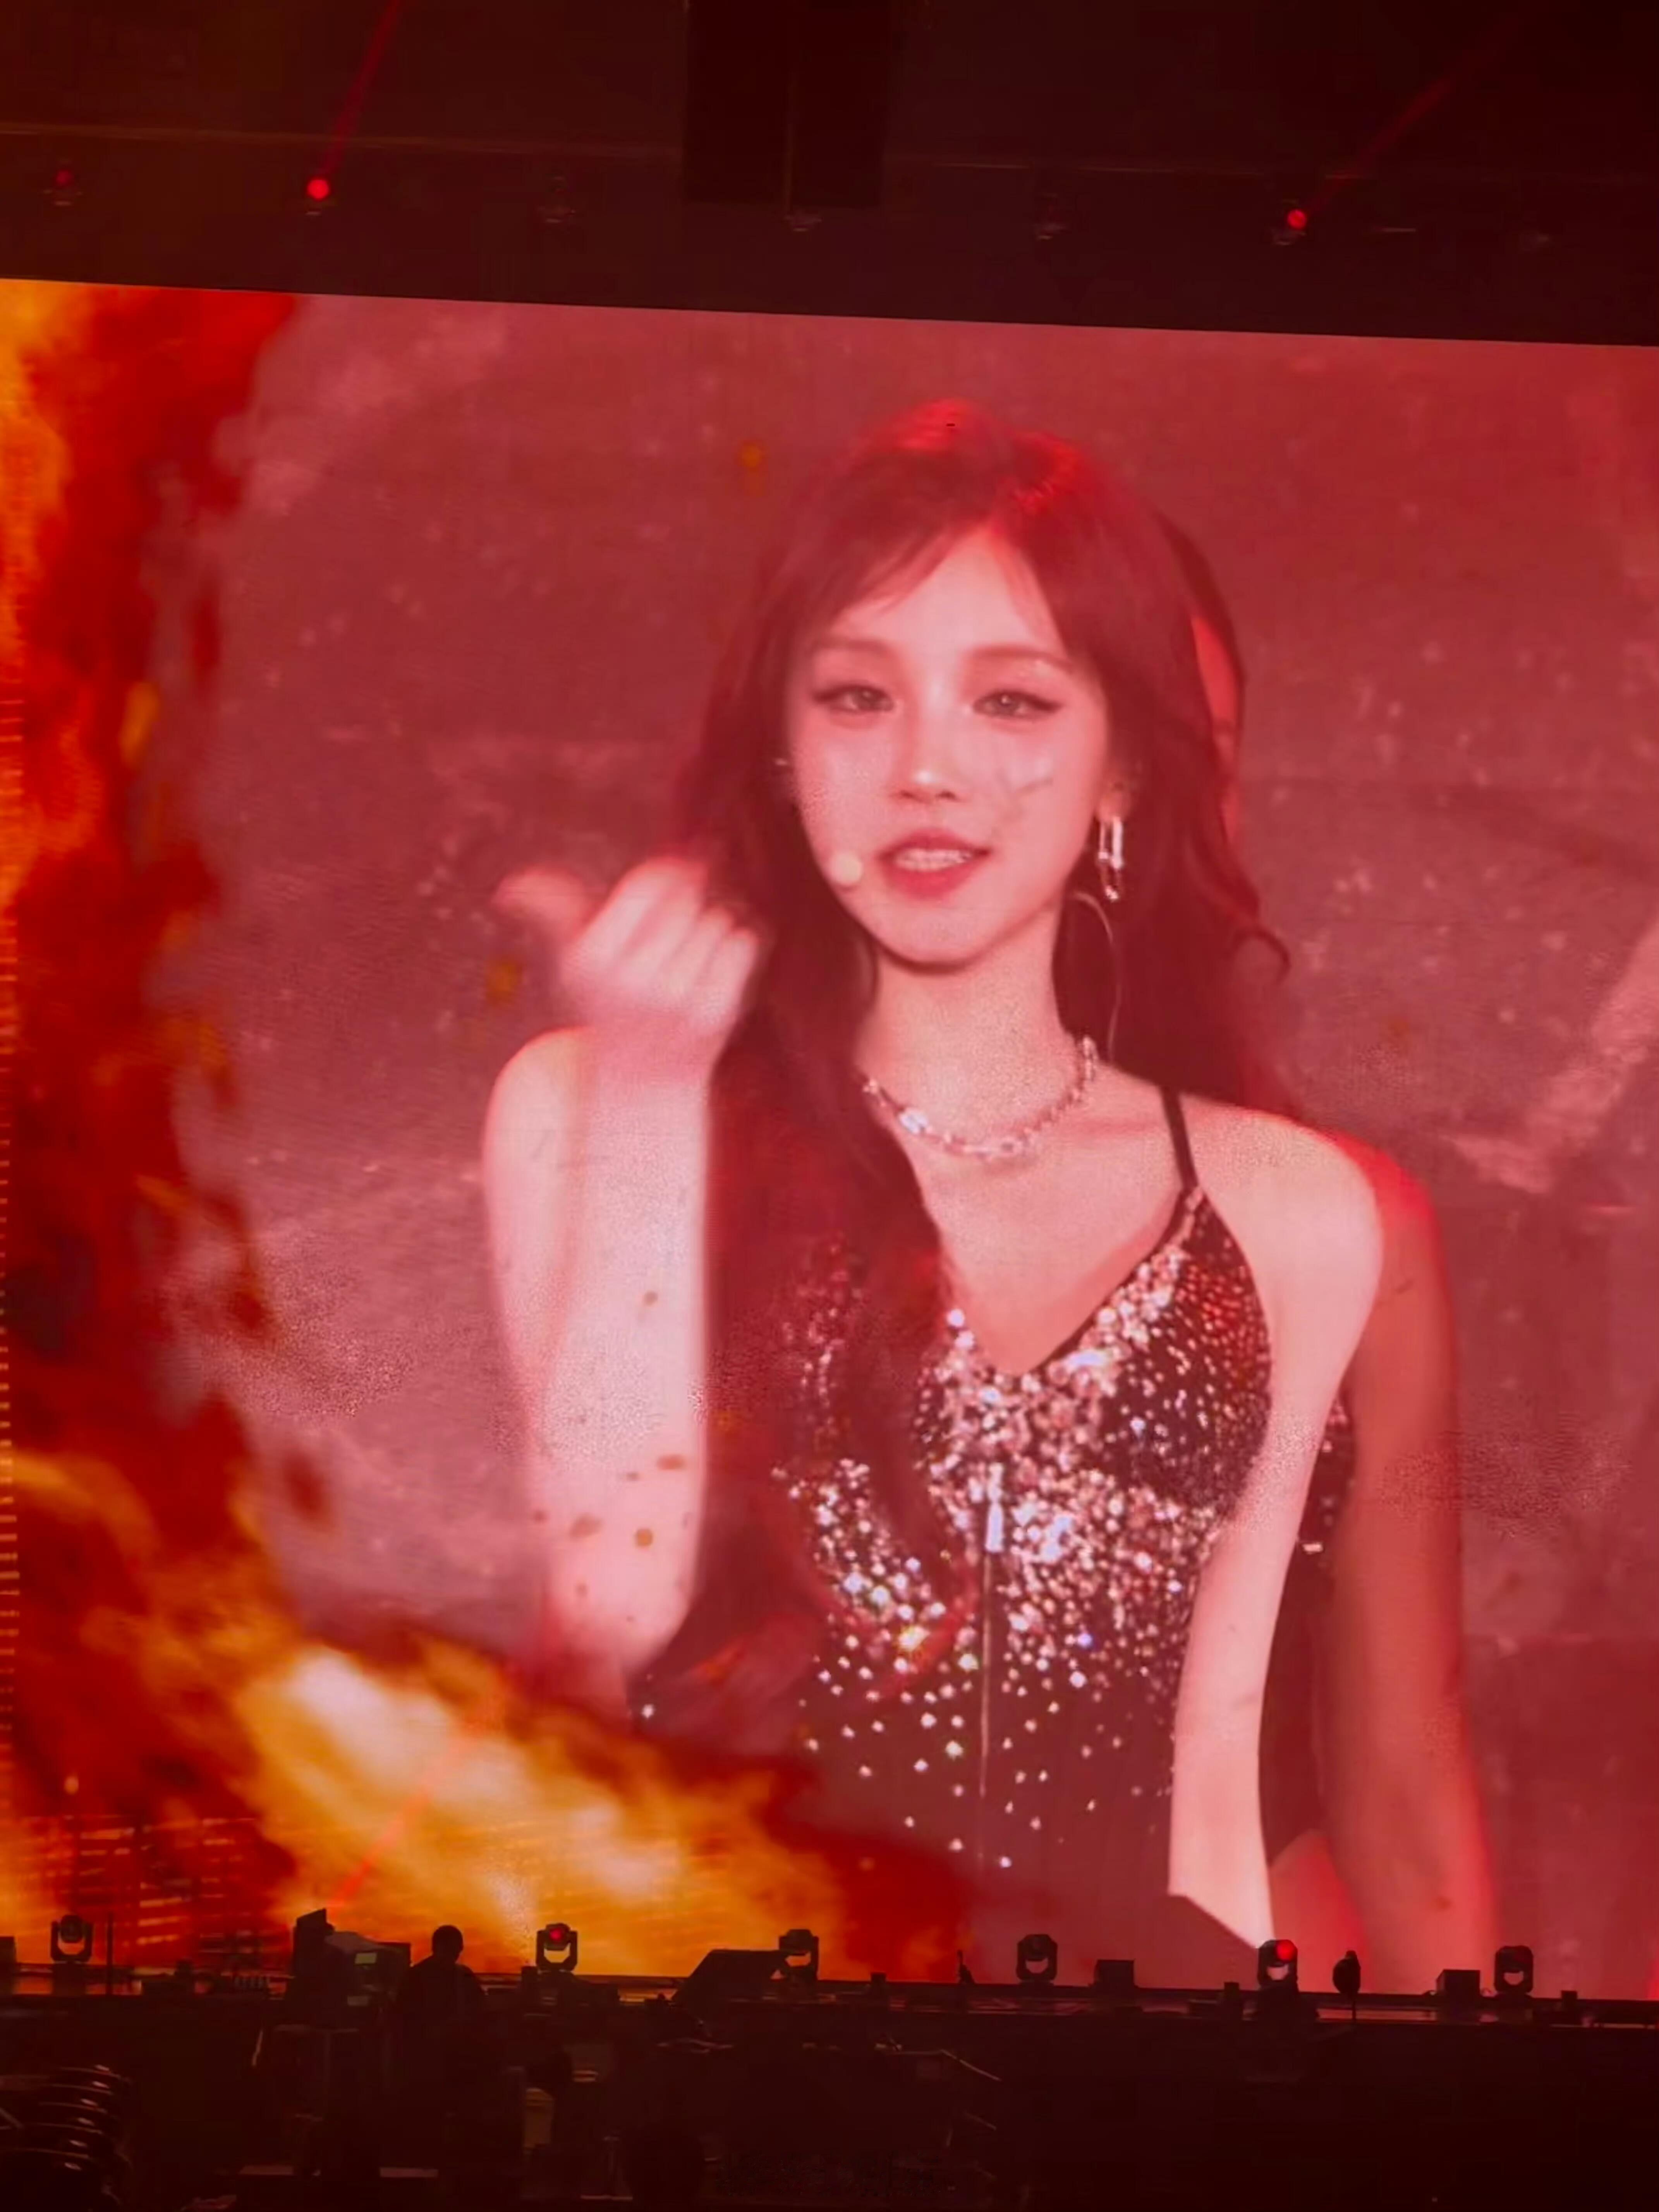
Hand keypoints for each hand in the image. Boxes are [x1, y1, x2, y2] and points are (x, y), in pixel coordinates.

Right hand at [495, 855, 762, 1085]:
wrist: (642, 1079)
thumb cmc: (607, 1003)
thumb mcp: (575, 960)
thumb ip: (554, 911)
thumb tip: (510, 888)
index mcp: (593, 957)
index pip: (650, 884)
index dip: (666, 877)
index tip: (669, 886)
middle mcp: (632, 978)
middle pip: (687, 900)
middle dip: (685, 910)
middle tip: (669, 942)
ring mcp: (675, 998)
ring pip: (716, 921)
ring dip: (708, 934)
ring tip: (684, 967)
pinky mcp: (714, 1013)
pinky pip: (741, 945)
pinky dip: (733, 953)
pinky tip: (709, 977)